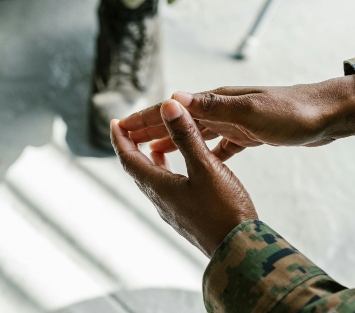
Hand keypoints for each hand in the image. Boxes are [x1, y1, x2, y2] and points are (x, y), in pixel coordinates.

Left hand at [111, 99, 257, 256]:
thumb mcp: (205, 166)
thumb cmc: (223, 210)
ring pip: (153, 180)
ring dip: (149, 160)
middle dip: (132, 147)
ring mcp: (173, 210)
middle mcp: (160, 200)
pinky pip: (168, 189)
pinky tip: (180, 169)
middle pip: (138, 169)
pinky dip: (167, 172)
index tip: (114, 122)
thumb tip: (168, 105)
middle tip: (129, 128)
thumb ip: (186, 135)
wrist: (239, 249)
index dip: (120, 138)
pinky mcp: (187, 216)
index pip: (129, 158)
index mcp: (158, 187)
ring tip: (151, 144)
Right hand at [119, 75, 354, 160]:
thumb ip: (212, 107)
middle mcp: (222, 108)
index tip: (119, 129)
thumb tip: (173, 100)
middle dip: (150, 130)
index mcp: (217, 101)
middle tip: (124, 143)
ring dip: (172, 142)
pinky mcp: (249, 135)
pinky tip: (197, 163)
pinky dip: (201, 153)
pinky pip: (218, 146)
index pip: (171, 109)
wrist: (328, 116)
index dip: (144, 120)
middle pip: (177, 121)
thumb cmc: (292, 113)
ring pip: (194, 133)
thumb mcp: (250, 112)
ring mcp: (235, 121)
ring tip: (151, 153)